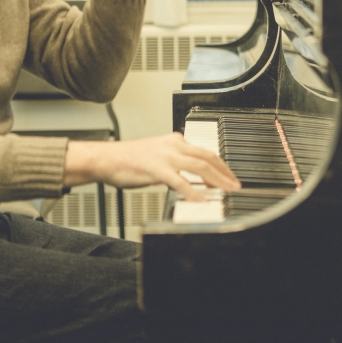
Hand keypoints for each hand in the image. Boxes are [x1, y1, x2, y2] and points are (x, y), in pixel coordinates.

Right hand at [63, 133, 240, 200]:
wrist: (106, 159)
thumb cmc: (127, 160)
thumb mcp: (156, 154)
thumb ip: (174, 161)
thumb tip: (189, 174)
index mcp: (174, 141)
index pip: (204, 151)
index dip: (220, 165)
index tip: (229, 176)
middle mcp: (173, 145)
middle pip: (208, 157)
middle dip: (225, 172)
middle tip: (235, 185)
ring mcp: (165, 157)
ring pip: (199, 167)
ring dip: (216, 181)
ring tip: (226, 192)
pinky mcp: (156, 169)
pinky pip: (180, 182)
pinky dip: (193, 192)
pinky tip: (200, 201)